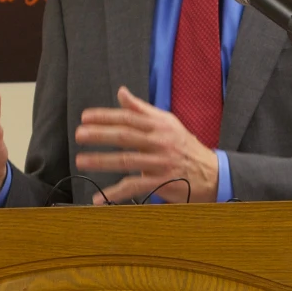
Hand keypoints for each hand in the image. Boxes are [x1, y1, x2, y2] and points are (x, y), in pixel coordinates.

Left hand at [73, 87, 217, 202]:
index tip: (84, 118)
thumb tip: (121, 92)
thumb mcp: (167, 123)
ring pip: (127, 161)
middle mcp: (160, 142)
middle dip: (100, 135)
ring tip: (81, 161)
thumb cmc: (184, 146)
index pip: (128, 118)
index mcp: (159, 125)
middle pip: (125, 136)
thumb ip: (141, 109)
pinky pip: (135, 187)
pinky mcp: (162, 183)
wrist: (212, 173)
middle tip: (79, 135)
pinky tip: (99, 198)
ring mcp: (161, 163)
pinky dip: (115, 194)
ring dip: (101, 161)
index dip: (105, 116)